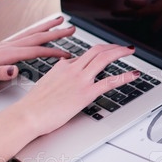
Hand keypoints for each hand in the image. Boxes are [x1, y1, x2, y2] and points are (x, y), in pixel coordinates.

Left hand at [0, 16, 73, 84]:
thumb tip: (16, 70)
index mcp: (6, 54)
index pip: (35, 51)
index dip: (53, 52)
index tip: (68, 55)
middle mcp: (7, 46)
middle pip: (36, 37)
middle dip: (55, 32)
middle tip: (72, 28)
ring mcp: (4, 45)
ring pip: (30, 34)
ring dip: (46, 27)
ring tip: (59, 20)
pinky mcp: (0, 47)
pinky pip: (22, 36)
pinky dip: (34, 31)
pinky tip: (37, 32)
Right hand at [13, 44, 139, 136]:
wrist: (27, 115)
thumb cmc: (34, 105)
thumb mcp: (46, 84)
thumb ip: (58, 77)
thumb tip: (64, 74)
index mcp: (62, 66)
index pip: (83, 55)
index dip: (97, 54)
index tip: (105, 53)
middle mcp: (72, 69)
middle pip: (96, 50)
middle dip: (112, 46)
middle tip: (122, 47)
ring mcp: (80, 80)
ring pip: (104, 58)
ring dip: (120, 52)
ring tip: (130, 51)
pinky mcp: (86, 93)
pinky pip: (110, 81)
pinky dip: (125, 76)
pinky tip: (135, 74)